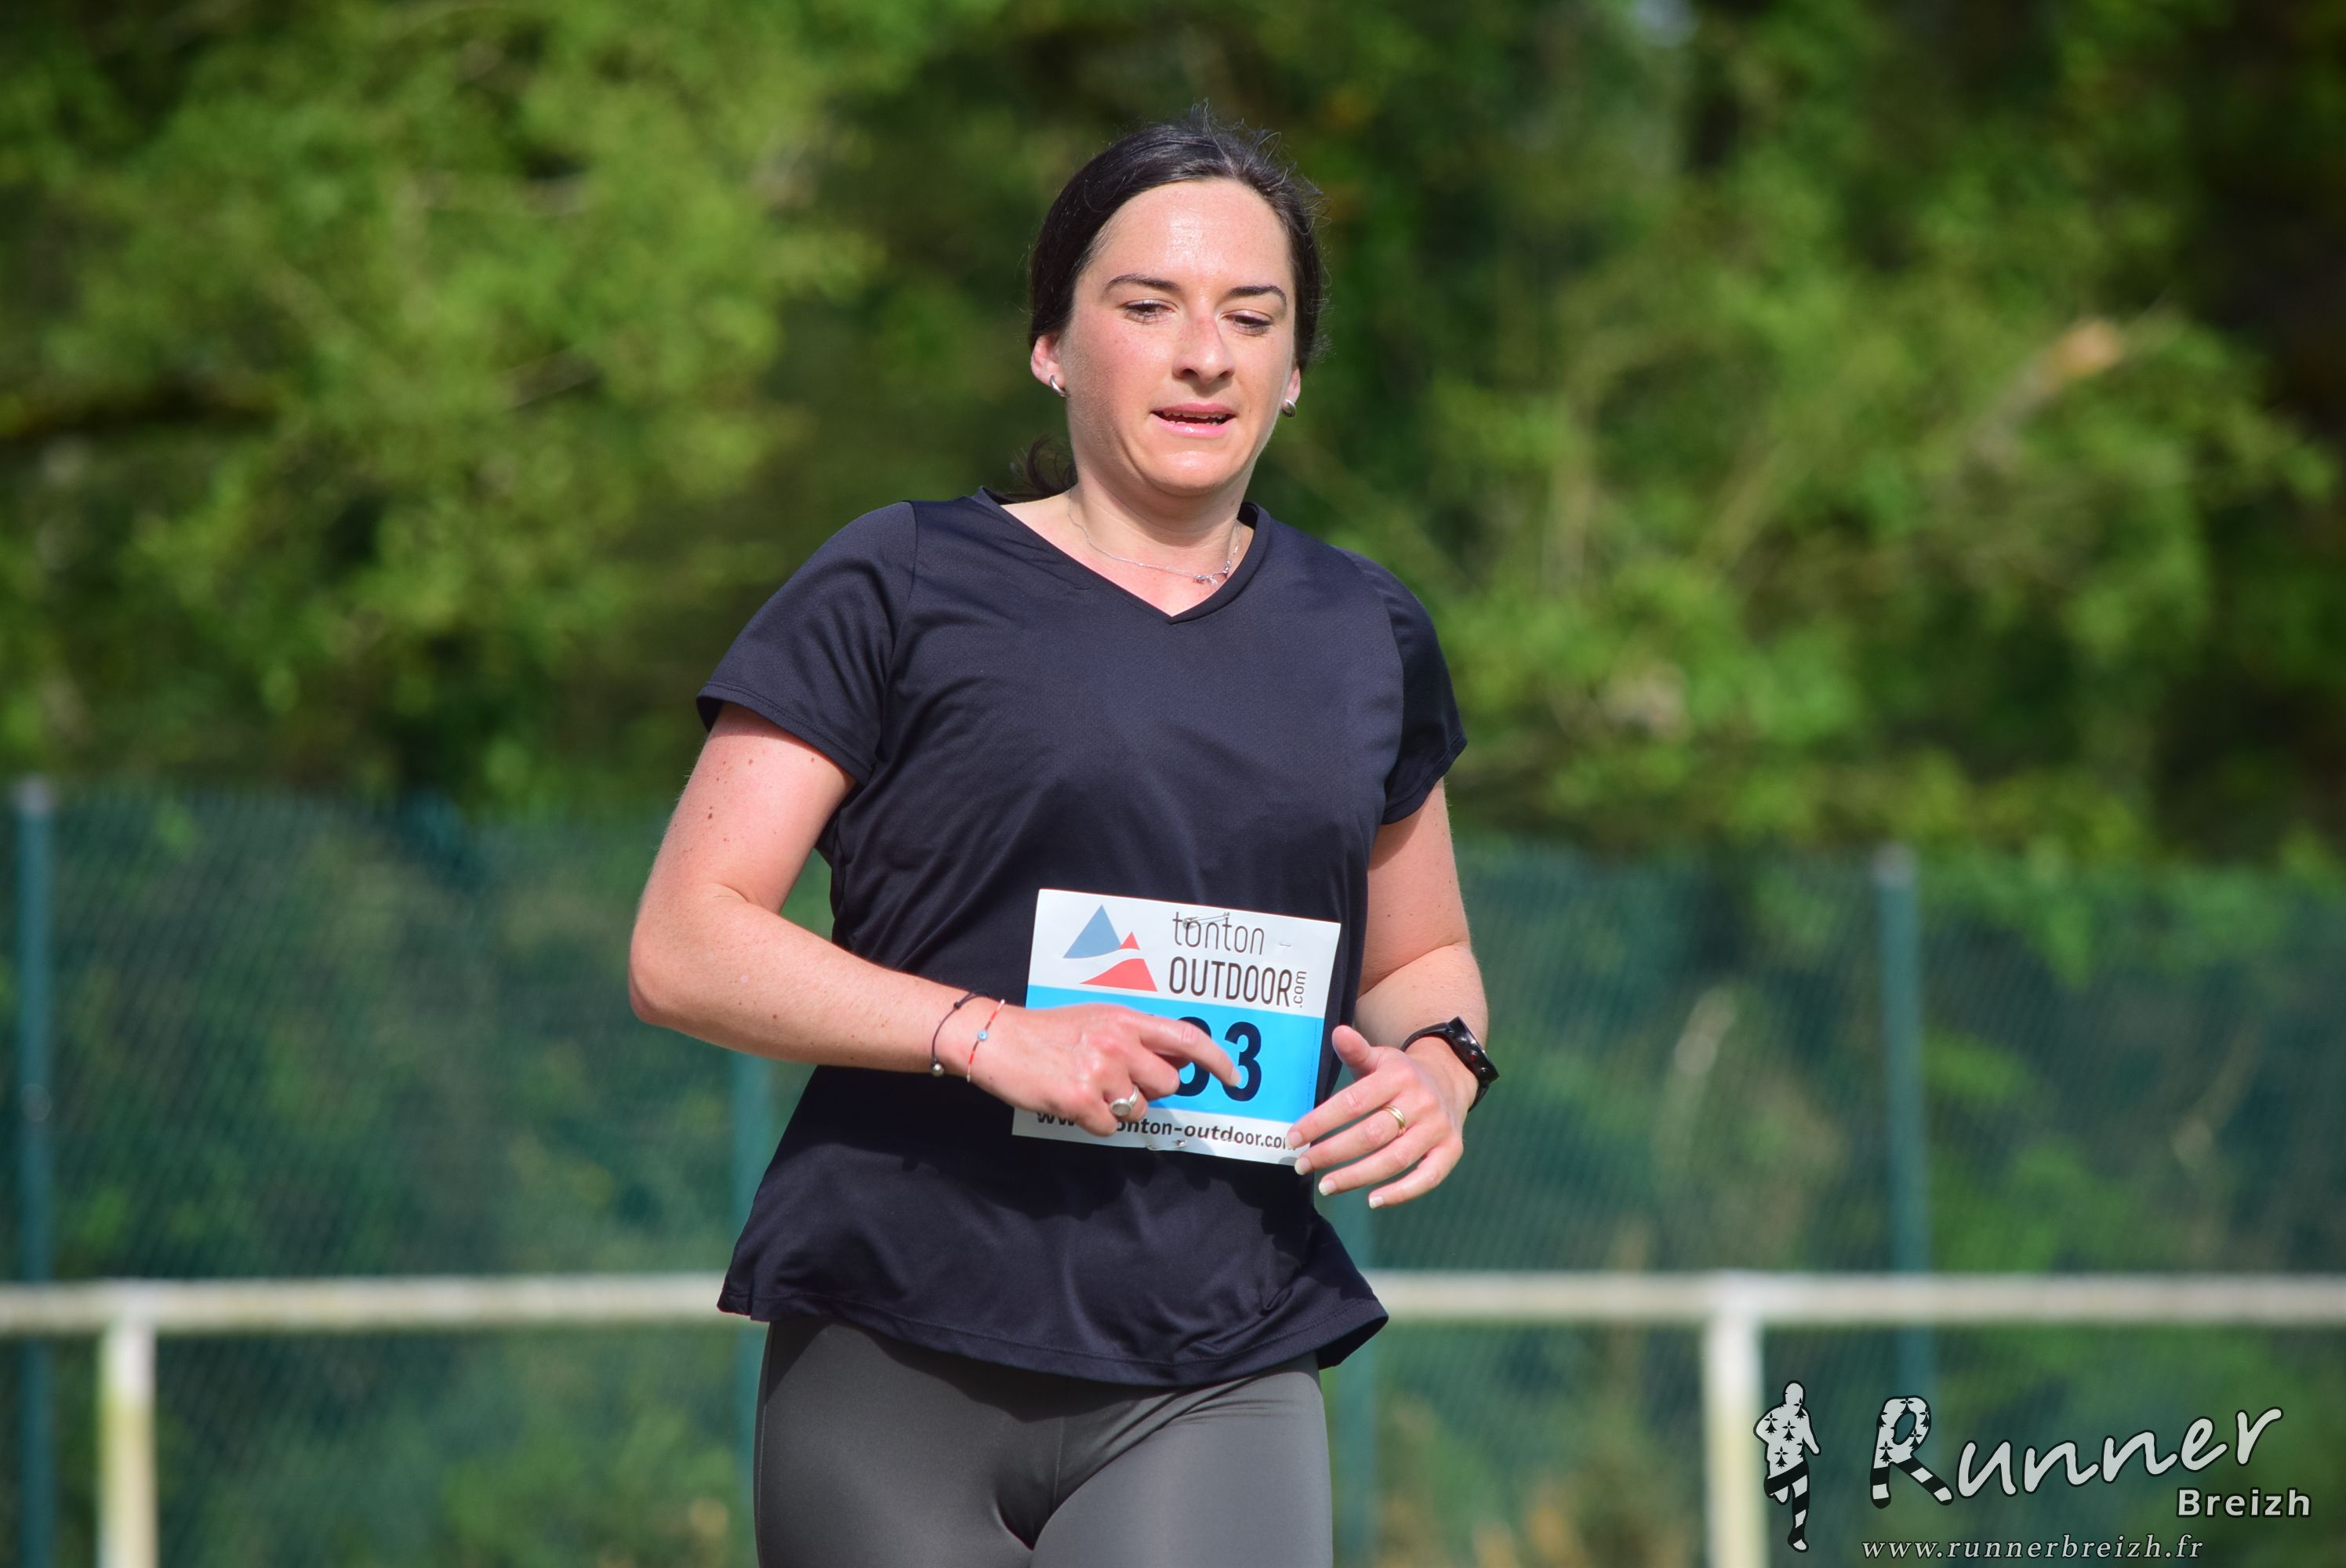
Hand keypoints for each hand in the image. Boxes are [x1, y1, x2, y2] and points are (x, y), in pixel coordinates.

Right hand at [967, 1003, 1240, 1135]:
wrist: (998, 1040)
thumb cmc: (1048, 1032)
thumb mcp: (1098, 1020)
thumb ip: (1136, 1037)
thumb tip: (1176, 1064)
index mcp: (1126, 1019)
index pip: (1187, 1038)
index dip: (1216, 1060)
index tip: (1233, 1078)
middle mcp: (1119, 1043)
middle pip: (1168, 1085)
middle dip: (1148, 1090)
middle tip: (1115, 1081)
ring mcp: (1101, 1072)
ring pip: (1138, 1110)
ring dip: (1118, 1107)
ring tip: (1085, 1087)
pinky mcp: (1082, 1100)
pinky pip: (1110, 1127)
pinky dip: (1094, 1122)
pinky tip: (1072, 1101)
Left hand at [1284, 1024, 1467, 1208]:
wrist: (1450, 1079)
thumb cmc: (1401, 1074)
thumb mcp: (1380, 1058)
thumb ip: (1356, 1051)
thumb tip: (1338, 1033)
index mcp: (1398, 1076)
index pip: (1352, 1102)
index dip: (1320, 1122)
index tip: (1293, 1138)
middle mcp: (1420, 1102)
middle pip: (1371, 1134)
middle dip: (1332, 1153)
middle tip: (1303, 1165)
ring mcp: (1437, 1128)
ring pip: (1395, 1159)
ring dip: (1357, 1177)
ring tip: (1326, 1186)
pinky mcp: (1450, 1150)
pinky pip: (1427, 1178)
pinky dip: (1400, 1193)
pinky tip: (1372, 1200)